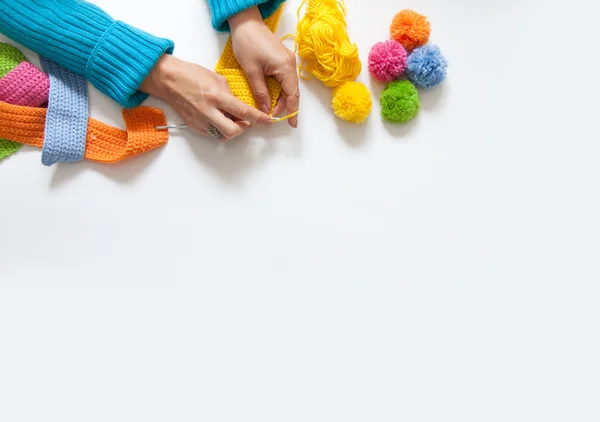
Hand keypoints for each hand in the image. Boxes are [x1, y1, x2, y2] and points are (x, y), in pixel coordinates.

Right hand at [140, 54, 272, 138]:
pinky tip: (220, 120)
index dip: (258, 118)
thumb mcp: (217, 79)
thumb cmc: (192, 75)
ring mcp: (200, 120)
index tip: (268, 121)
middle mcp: (208, 111)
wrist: (168, 80)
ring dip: (232, 130)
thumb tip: (239, 106)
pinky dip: (219, 130)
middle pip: (233, 131)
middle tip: (246, 122)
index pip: (243, 111)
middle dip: (244, 128)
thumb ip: (230, 94)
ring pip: (223, 135)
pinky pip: (212, 134)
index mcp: (217, 96)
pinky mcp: (193, 125)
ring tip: (231, 120)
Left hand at [229, 6, 298, 127]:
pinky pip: (284, 78)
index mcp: (285, 67)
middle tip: (274, 118)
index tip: (291, 124)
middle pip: (292, 91)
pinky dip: (280, 89)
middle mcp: (290, 64)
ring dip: (282, 98)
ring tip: (271, 109)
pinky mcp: (282, 59)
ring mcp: (287, 61)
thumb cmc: (247, 43)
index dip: (291, 111)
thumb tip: (266, 110)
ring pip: (288, 86)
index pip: (292, 94)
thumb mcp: (252, 71)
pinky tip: (272, 96)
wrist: (246, 22)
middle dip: (285, 106)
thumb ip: (260, 92)